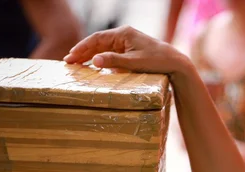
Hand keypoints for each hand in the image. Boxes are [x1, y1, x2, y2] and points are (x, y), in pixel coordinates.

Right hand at [63, 25, 189, 75]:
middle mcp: (124, 35)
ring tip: (78, 64)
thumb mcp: (134, 62)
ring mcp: (128, 42)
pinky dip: (102, 58)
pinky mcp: (132, 50)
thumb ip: (114, 61)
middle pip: (98, 42)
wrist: (175, 63)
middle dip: (83, 51)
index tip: (71, 56)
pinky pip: (112, 52)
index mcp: (123, 34)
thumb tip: (94, 60)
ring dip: (91, 55)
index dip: (82, 47)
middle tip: (69, 62)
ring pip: (104, 47)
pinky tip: (95, 65)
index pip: (97, 38)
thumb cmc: (157, 61)